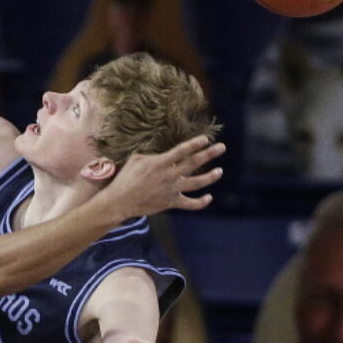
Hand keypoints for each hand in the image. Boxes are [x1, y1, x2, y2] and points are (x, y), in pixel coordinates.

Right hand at [104, 137, 224, 219]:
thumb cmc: (126, 178)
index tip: (206, 139)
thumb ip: (152, 155)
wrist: (120, 201)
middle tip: (221, 147)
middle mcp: (169, 175)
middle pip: (194, 163)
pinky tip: (209, 197)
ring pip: (197, 183)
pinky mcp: (171, 202)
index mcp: (160, 162)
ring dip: (210, 177)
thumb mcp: (136, 159)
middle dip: (209, 154)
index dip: (195, 144)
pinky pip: (190, 204)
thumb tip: (164, 155)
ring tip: (220, 171)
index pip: (182, 150)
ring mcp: (171, 190)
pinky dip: (201, 202)